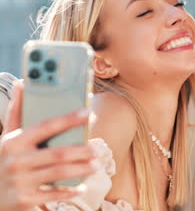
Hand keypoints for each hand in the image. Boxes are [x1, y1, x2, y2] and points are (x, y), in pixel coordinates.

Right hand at [0, 82, 96, 210]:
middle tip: (98, 149)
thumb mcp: (6, 137)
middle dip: (80, 151)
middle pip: (57, 153)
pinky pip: (52, 195)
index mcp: (13, 142)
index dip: (68, 118)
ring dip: (80, 170)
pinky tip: (81, 187)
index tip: (88, 112)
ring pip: (58, 173)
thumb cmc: (5, 159)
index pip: (45, 127)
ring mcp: (20, 182)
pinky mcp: (24, 200)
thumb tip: (24, 83)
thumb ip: (16, 112)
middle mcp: (16, 161)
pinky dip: (69, 191)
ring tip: (96, 166)